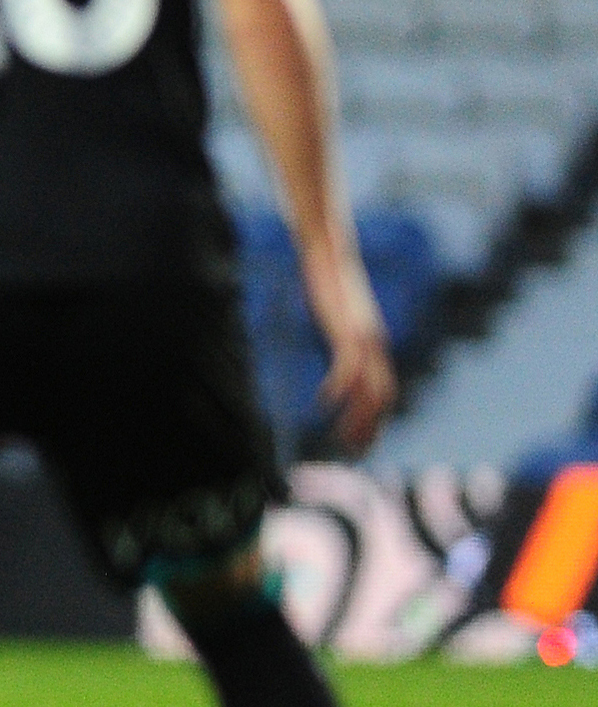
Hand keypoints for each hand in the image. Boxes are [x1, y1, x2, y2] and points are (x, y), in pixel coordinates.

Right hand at [303, 251, 395, 453]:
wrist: (331, 253)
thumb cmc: (330, 281)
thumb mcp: (339, 314)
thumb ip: (342, 332)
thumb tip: (339, 344)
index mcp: (374, 344)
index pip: (384, 392)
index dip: (376, 421)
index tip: (363, 443)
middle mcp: (375, 345)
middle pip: (383, 398)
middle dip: (371, 429)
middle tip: (355, 453)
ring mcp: (364, 339)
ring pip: (371, 389)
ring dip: (358, 419)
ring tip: (342, 440)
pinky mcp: (348, 332)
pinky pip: (348, 369)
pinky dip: (339, 389)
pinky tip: (323, 401)